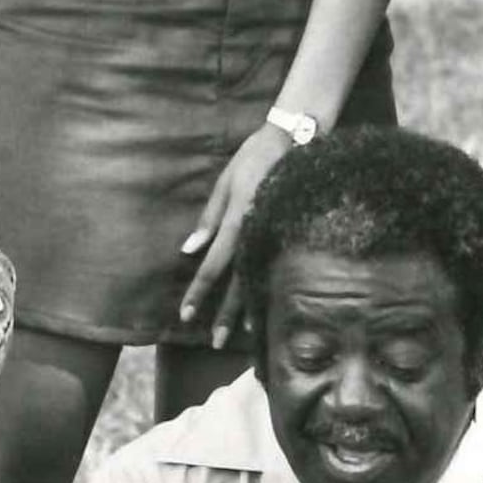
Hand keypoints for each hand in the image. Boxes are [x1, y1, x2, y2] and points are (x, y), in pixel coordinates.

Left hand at [177, 125, 299, 345]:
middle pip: (237, 284)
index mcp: (236, 222)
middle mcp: (256, 235)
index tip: (185, 315)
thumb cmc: (255, 158)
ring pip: (258, 280)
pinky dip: (267, 289)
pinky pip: (273, 267)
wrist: (297, 141)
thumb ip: (208, 219)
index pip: (213, 266)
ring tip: (239, 336)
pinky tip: (265, 307)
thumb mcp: (224, 184)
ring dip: (246, 310)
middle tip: (215, 342)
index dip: (198, 292)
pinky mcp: (287, 233)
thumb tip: (188, 250)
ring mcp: (275, 236)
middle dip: (224, 315)